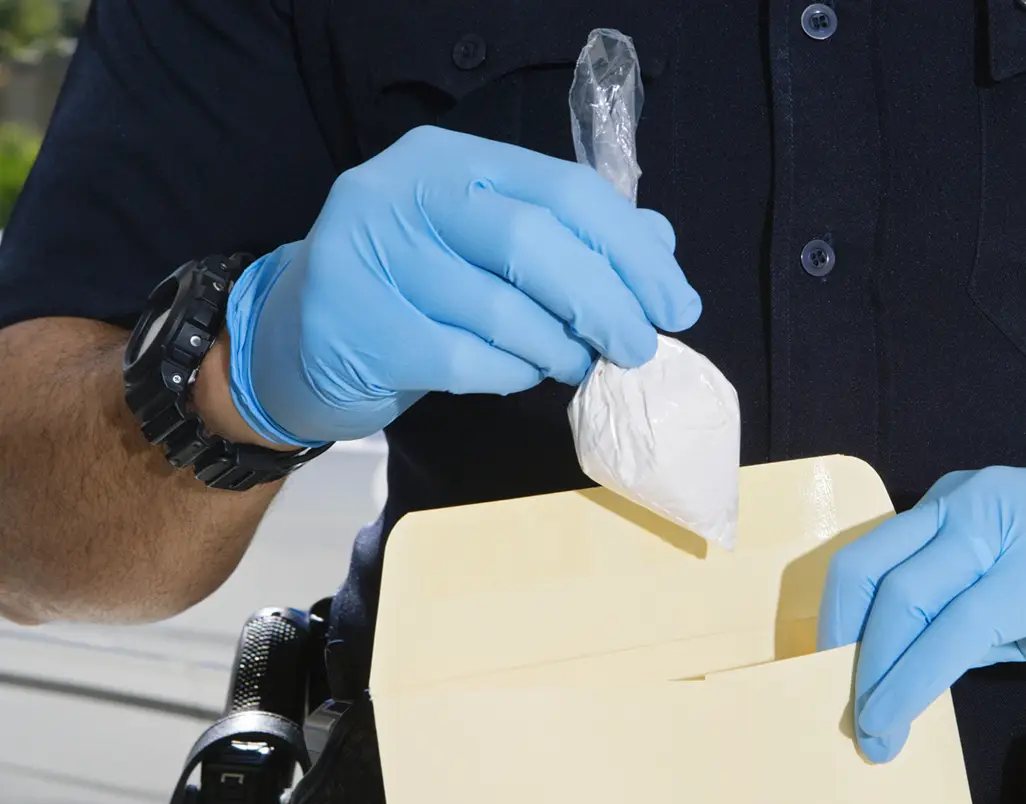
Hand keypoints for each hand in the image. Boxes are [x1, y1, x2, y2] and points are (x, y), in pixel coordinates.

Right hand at [224, 126, 701, 444]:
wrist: (302, 338)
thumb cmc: (416, 288)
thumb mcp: (490, 248)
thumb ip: (572, 238)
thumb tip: (659, 246)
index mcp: (450, 159)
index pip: (563, 189)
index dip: (630, 250)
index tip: (675, 303)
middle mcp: (403, 191)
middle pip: (532, 240)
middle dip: (604, 301)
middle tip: (639, 346)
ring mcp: (369, 254)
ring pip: (499, 307)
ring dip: (559, 347)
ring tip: (577, 363)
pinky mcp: (356, 323)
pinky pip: (463, 358)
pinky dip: (511, 374)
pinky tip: (524, 375)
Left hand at [817, 462, 1025, 761]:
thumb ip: (969, 619)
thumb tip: (911, 669)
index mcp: (967, 502)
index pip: (873, 560)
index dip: (839, 625)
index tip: (826, 681)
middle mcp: (973, 501)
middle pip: (870, 575)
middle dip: (842, 653)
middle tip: (840, 713)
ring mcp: (1006, 529)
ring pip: (903, 602)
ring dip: (873, 677)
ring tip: (870, 734)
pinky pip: (953, 632)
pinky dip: (912, 683)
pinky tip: (899, 721)